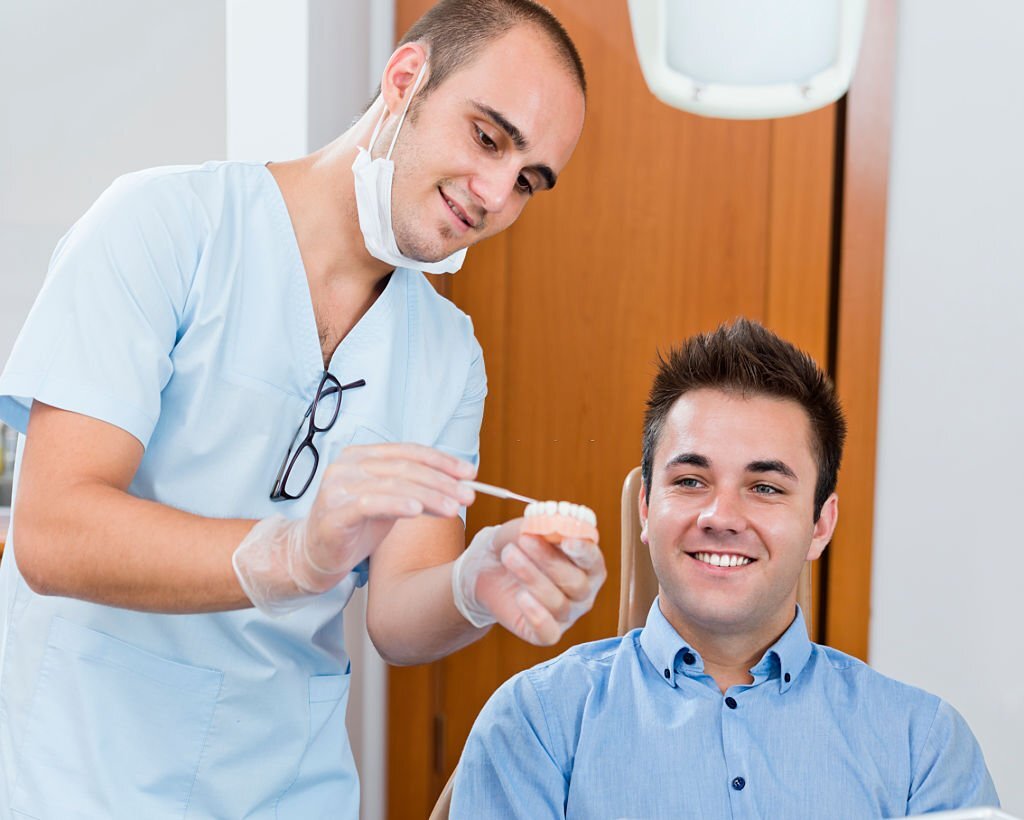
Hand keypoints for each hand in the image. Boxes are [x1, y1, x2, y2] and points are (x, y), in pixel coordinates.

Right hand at [234, 443, 475, 614]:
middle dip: (441, 481)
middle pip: (404, 467)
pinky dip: (397, 504)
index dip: (442, 461)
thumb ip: (417, 489)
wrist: (314, 555)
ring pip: (392, 485)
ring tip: (453, 508)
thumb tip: (461, 484)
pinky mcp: (333, 512)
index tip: (470, 473)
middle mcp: (347, 464)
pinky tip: (417, 511)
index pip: (409, 451)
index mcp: (361, 455)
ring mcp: (337, 487)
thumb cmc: (356, 526)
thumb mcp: (391, 502)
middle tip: (468, 495)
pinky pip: (371, 503)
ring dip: (428, 495)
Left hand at [452, 520, 605, 644]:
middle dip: (549, 560)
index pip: (593, 559)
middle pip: (576, 582)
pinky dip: (536, 616)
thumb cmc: (516, 544)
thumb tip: (552, 524)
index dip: (583, 551)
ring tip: (508, 555)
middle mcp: (583, 590)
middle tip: (525, 540)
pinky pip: (548, 632)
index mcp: (586, 562)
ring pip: (558, 603)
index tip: (567, 541)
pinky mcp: (546, 633)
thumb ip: (541, 525)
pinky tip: (520, 597)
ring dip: (531, 577)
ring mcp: (567, 613)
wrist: (488, 569)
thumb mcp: (525, 527)